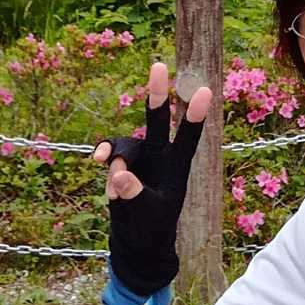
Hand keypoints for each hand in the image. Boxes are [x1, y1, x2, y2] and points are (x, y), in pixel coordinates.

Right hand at [93, 61, 212, 295]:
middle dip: (157, 93)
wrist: (136, 240)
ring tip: (115, 183)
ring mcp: (139, 157)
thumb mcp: (149, 214)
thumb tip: (118, 172)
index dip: (196, 116)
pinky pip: (109, 151)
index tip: (207, 90)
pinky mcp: (119, 162)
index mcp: (177, 165)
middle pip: (158, 120)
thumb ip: (134, 195)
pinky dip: (104, 156)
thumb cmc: (153, 227)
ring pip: (126, 143)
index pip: (190, 137)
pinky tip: (98, 164)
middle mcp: (159, 154)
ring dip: (117, 157)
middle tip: (159, 65)